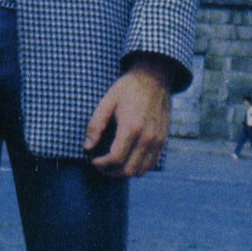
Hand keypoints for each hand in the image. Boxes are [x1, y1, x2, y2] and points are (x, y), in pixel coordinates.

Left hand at [84, 58, 173, 177]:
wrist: (155, 77)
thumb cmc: (128, 88)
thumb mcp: (107, 101)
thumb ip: (96, 125)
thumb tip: (88, 147)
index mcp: (131, 126)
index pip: (116, 158)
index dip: (101, 164)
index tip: (93, 160)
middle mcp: (147, 137)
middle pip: (128, 170)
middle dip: (111, 172)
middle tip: (100, 165)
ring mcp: (158, 140)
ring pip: (141, 171)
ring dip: (124, 173)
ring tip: (113, 165)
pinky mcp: (163, 140)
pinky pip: (151, 164)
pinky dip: (138, 168)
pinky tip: (127, 159)